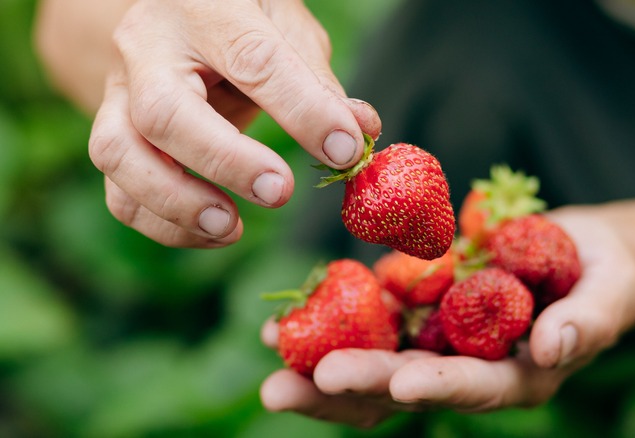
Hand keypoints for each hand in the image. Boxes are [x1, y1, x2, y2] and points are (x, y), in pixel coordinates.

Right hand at [88, 0, 380, 246]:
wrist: (175, 16)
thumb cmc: (241, 20)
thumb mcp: (285, 26)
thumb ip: (318, 80)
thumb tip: (359, 131)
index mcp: (203, 7)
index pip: (253, 59)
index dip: (302, 110)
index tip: (343, 151)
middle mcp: (147, 47)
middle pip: (164, 112)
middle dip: (226, 162)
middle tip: (279, 192)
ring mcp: (119, 93)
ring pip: (120, 155)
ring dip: (176, 203)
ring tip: (231, 228)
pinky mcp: (111, 134)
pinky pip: (119, 192)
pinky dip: (163, 224)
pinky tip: (214, 232)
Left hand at [258, 208, 634, 426]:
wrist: (579, 253)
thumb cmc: (607, 277)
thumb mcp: (609, 294)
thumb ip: (588, 321)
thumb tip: (554, 348)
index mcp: (514, 378)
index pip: (470, 389)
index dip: (434, 387)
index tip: (398, 385)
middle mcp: (466, 368)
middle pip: (401, 390)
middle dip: (346, 389)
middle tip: (286, 389)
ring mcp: (436, 340)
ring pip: (372, 361)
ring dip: (318, 361)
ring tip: (269, 350)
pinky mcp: (417, 307)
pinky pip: (368, 317)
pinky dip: (329, 317)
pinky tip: (285, 317)